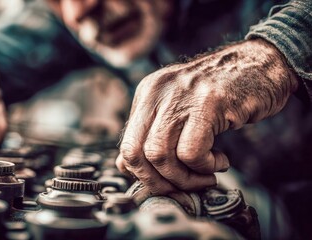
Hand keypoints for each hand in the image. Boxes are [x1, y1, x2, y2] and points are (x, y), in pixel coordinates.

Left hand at [117, 39, 298, 193]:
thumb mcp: (179, 108)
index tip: (164, 182)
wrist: (262, 64)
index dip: (142, 173)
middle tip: (181, 188)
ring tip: (205, 176)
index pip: (127, 144)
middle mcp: (158, 92)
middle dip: (157, 182)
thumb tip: (127, 167)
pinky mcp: (208, 102)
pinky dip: (204, 167)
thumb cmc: (223, 92)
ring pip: (159, 154)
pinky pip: (191, 152)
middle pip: (135, 151)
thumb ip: (155, 134)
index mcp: (148, 93)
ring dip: (183, 178)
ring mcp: (181, 95)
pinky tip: (220, 162)